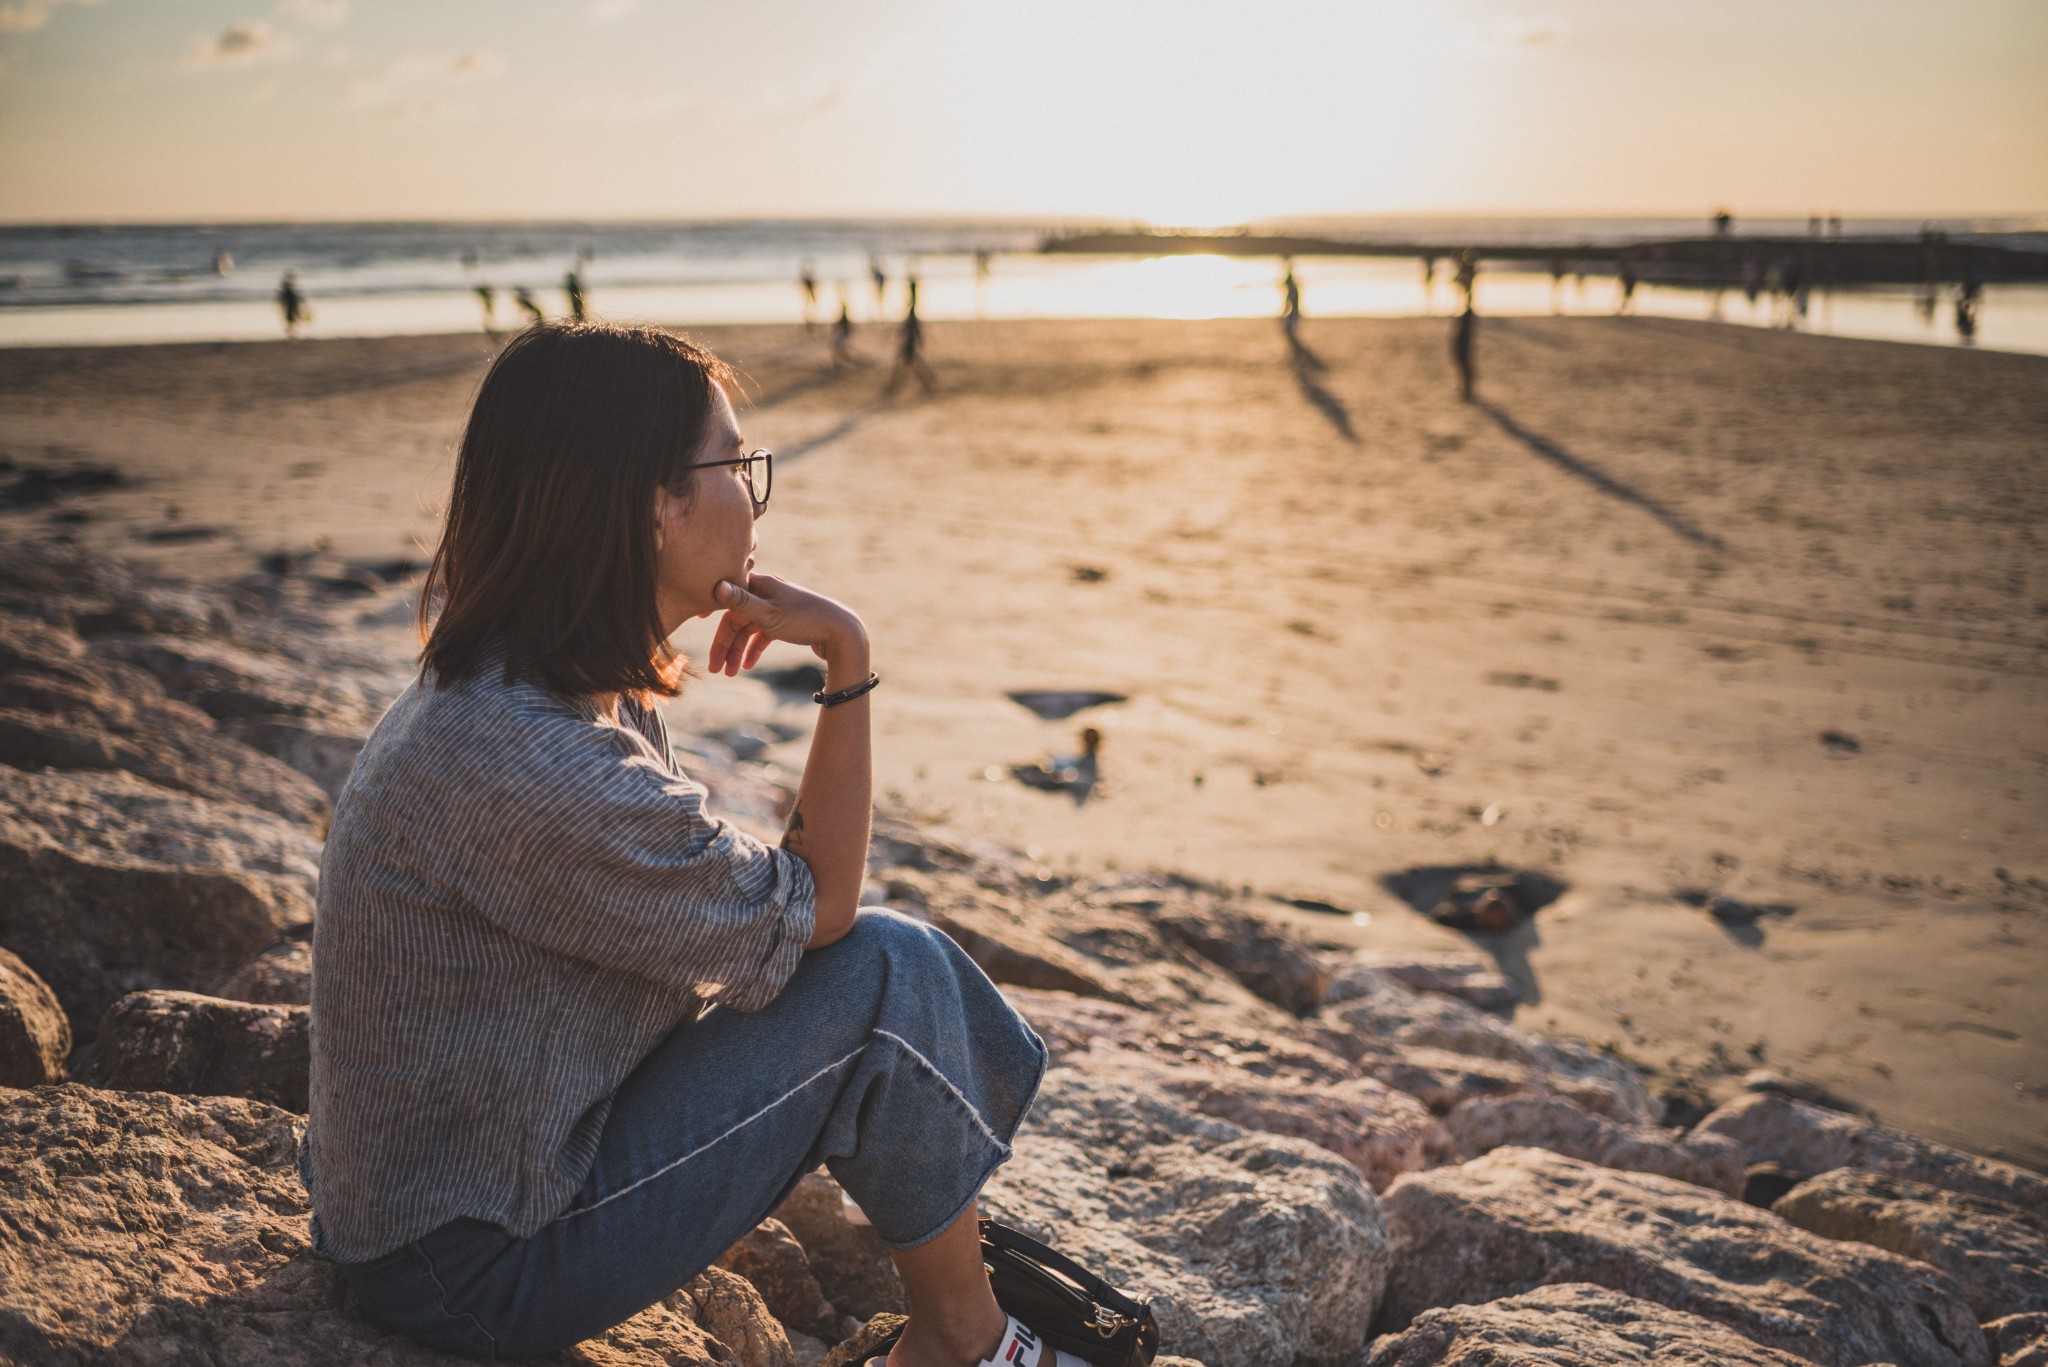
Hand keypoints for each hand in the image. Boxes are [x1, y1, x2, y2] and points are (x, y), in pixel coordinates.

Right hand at [705, 573, 866, 676]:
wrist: (844, 633)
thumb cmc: (806, 621)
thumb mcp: (770, 614)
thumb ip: (742, 602)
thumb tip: (717, 585)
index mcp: (762, 585)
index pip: (729, 595)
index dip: (712, 607)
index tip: (696, 618)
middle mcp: (769, 593)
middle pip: (737, 618)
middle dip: (725, 643)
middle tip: (714, 668)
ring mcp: (778, 608)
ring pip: (750, 630)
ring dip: (738, 651)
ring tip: (730, 674)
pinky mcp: (787, 623)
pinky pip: (764, 635)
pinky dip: (755, 649)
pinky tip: (749, 666)